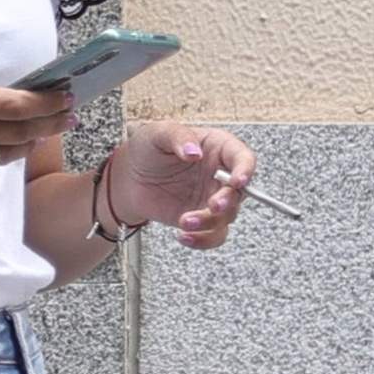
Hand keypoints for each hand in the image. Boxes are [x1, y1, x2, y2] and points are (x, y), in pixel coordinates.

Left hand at [99, 120, 256, 249]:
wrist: (128, 177)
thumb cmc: (148, 149)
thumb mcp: (159, 133)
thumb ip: (178, 136)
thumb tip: (194, 151)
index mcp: (219, 148)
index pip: (243, 158)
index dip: (245, 169)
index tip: (238, 180)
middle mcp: (221, 175)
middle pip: (239, 192)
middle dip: (228, 201)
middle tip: (213, 206)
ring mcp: (213, 198)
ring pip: (227, 216)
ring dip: (209, 222)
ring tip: (184, 221)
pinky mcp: (201, 217)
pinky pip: (213, 235)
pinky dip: (203, 240)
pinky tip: (184, 236)